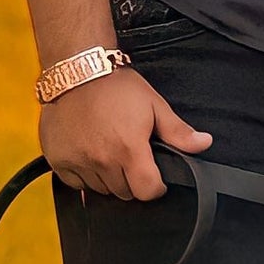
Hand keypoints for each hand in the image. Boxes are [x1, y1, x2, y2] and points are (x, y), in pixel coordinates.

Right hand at [40, 67, 211, 201]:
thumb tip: (204, 143)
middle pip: (124, 193)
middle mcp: (102, 160)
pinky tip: (89, 154)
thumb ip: (178, 132)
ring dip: (108, 178)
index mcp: (129, 150)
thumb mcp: (154, 105)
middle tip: (131, 157)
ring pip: (100, 190)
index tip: (154, 177)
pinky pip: (76, 184)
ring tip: (109, 152)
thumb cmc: (116, 86)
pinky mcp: (59, 161)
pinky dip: (84, 175)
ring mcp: (78, 162)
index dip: (156, 187)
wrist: (77, 71)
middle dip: (132, 181)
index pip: (147, 191)